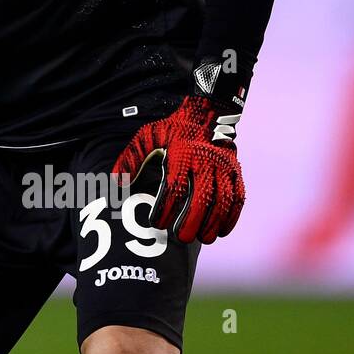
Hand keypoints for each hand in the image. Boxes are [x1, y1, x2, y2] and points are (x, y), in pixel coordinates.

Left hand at [111, 95, 245, 243]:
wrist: (206, 114)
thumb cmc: (172, 130)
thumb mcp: (147, 136)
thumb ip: (131, 159)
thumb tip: (115, 181)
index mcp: (183, 153)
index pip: (175, 187)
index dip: (166, 209)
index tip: (156, 224)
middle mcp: (206, 161)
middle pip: (202, 198)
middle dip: (192, 221)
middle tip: (181, 238)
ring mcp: (224, 167)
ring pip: (223, 201)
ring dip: (213, 222)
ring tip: (202, 239)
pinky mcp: (236, 172)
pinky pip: (238, 197)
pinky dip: (232, 216)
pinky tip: (221, 231)